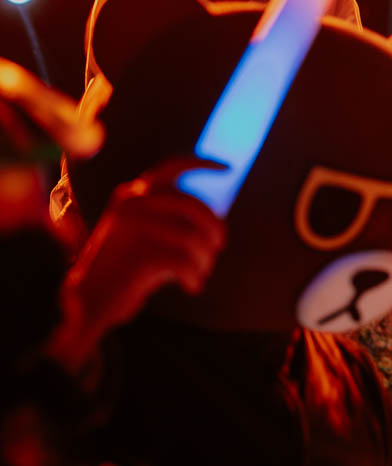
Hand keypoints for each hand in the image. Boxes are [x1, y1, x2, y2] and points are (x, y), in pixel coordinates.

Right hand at [47, 157, 225, 372]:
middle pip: (194, 205)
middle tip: (218, 247)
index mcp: (132, 193)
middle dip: (214, 227)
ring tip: (200, 272)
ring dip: (204, 258)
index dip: (202, 163)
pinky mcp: (141, 253)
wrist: (90, 301)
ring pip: (193, 236)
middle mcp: (131, 202)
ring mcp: (134, 226)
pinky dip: (195, 275)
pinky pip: (185, 261)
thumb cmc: (127, 269)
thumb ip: (173, 218)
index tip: (228, 167)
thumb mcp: (148, 235)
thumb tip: (216, 215)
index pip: (172, 167)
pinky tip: (192, 286)